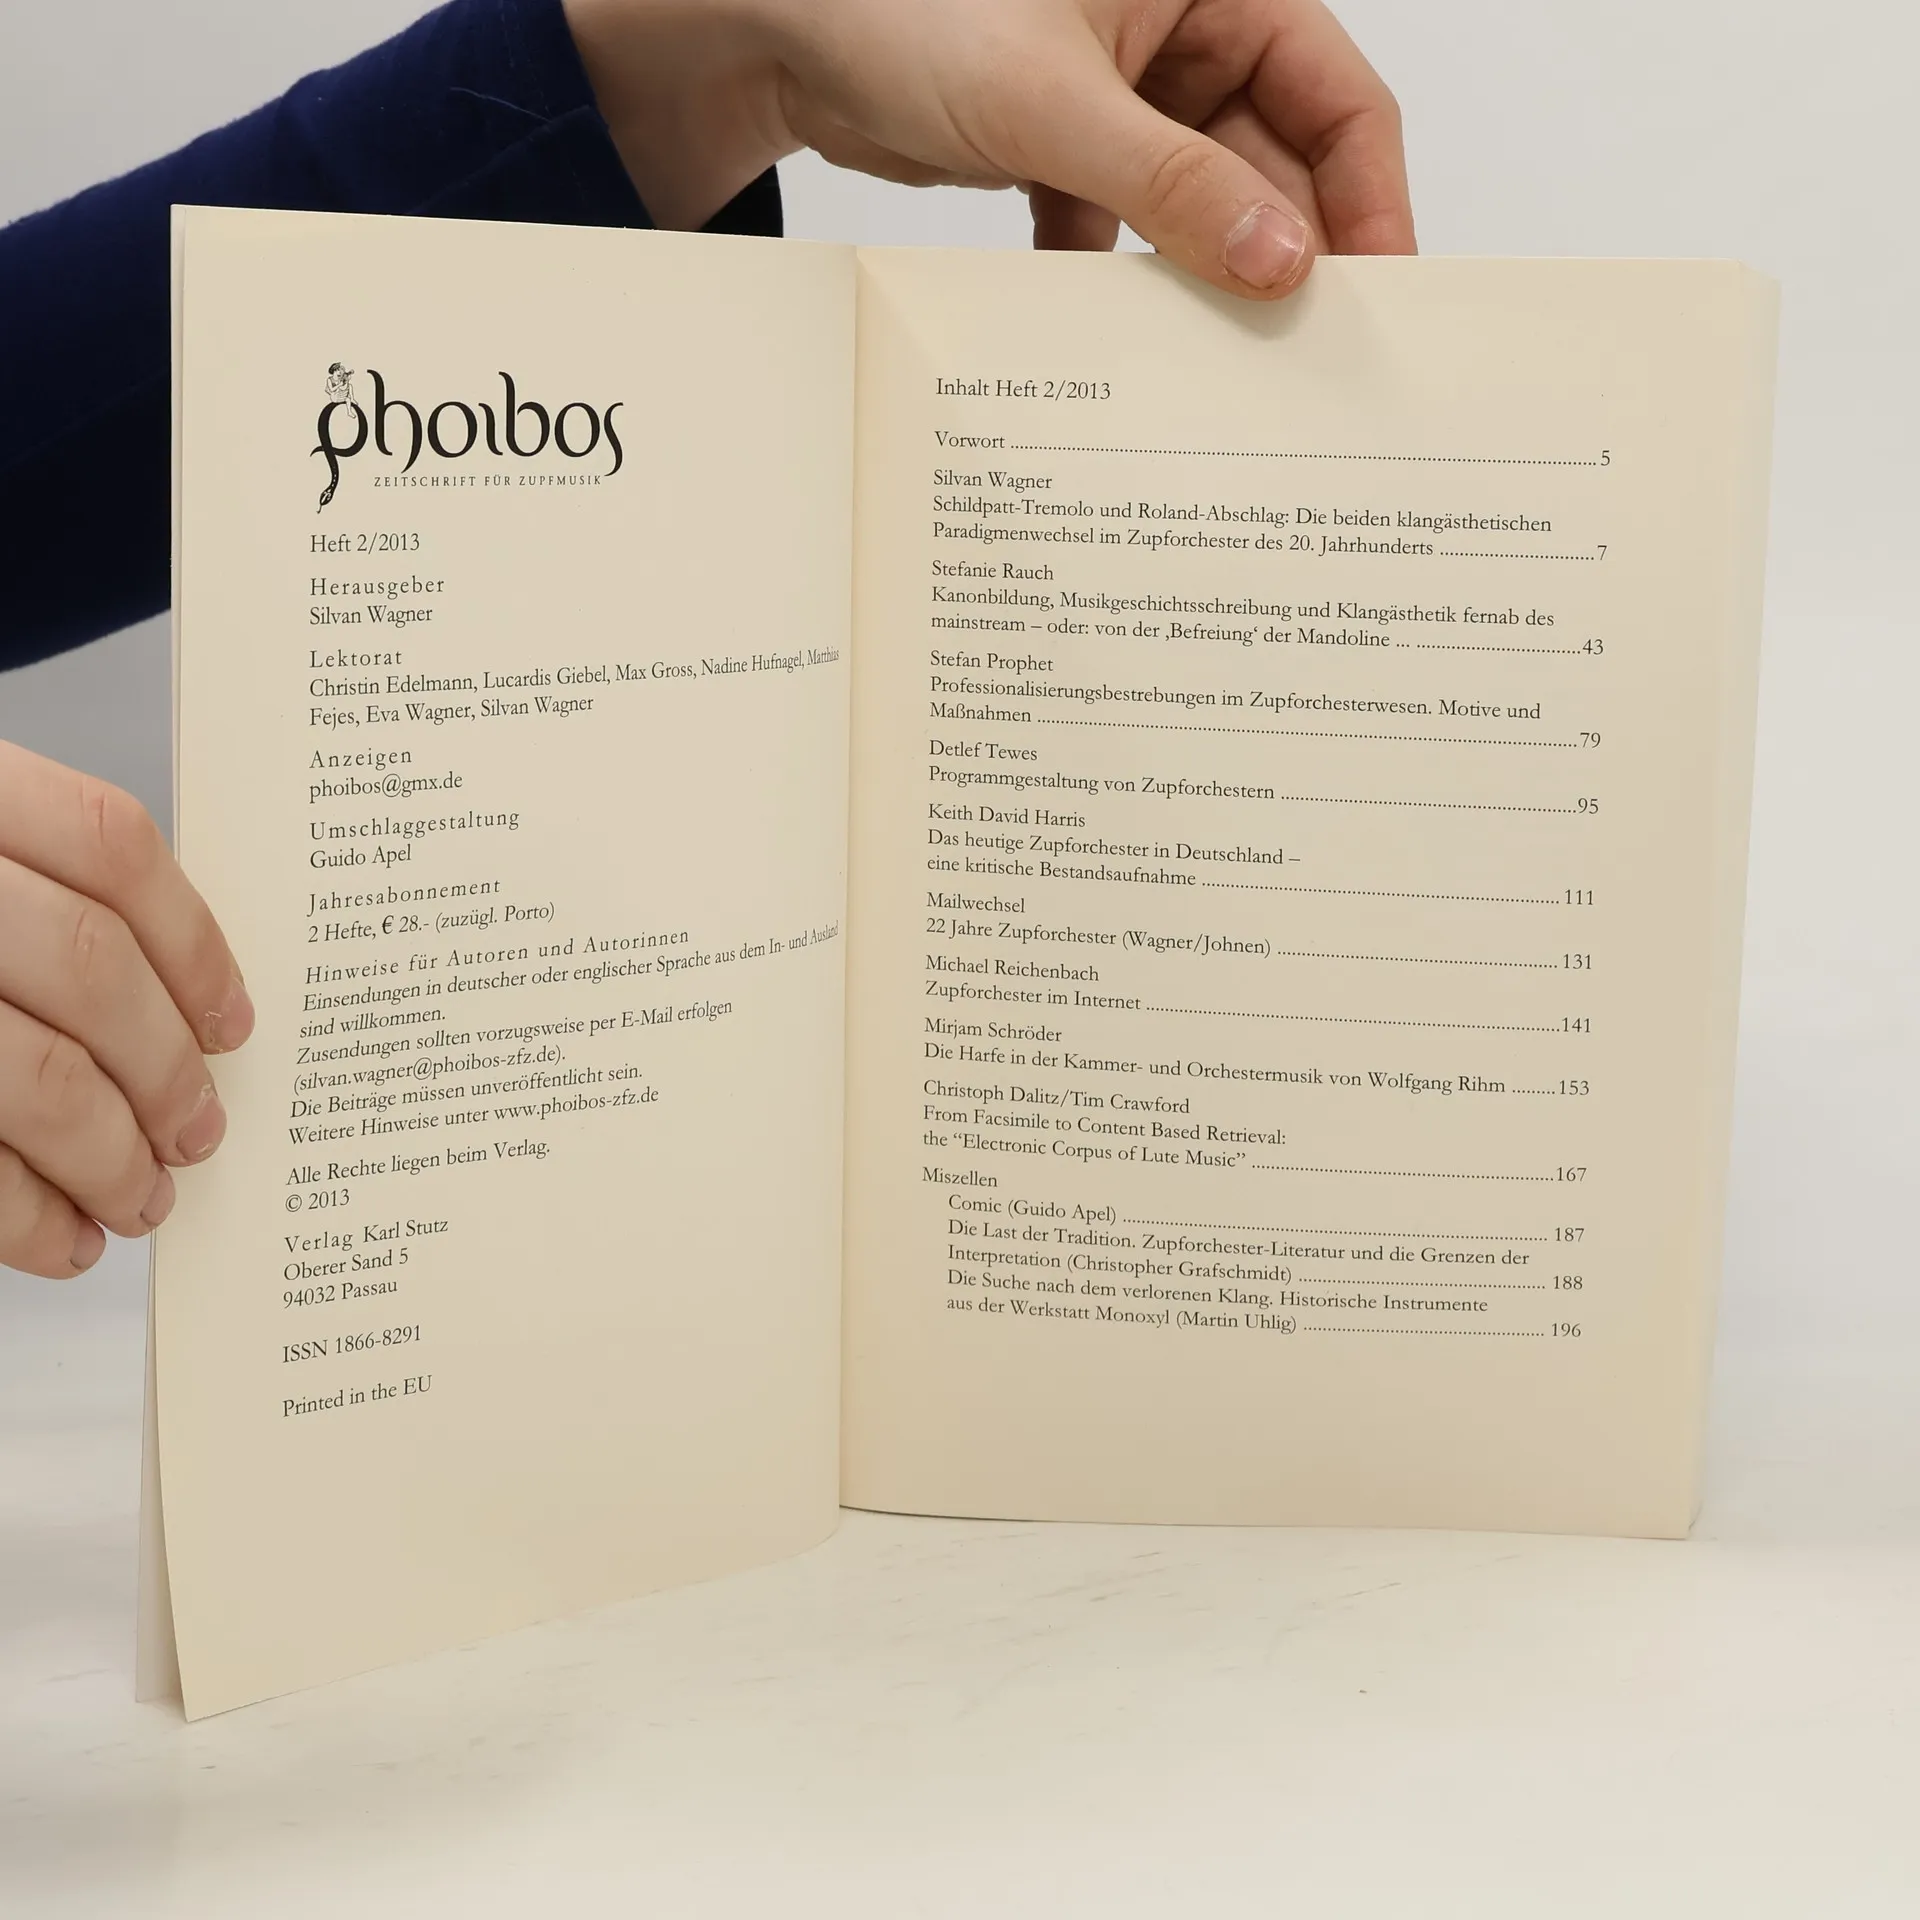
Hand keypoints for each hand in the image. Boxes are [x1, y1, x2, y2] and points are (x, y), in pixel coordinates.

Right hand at [0, 744, 251, 1277]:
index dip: (192, 943)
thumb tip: (182, 1012)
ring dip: (111, 1156)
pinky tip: (63, 1241)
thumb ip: (24, 891)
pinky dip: (27, 1215)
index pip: (106, 845)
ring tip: (142, 1198)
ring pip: (37, 1073)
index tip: (232, 1023)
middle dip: (164, 1068)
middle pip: (88, 967)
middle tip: (199, 1132)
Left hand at [566, 0, 1412, 296]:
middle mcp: (1178, 36)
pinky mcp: (1067, 152)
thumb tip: (1281, 262)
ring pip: (1200, 205)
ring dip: (1202, 278)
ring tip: (1222, 364)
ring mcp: (1122, 100)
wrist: (773, 33)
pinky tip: (1118, 338)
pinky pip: (1125, 229)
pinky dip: (1120, 281)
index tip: (1377, 288)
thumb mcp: (1054, 102)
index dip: (1366, 194)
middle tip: (1304, 355)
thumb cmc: (899, 6)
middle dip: (1285, 252)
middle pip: (1274, 161)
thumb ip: (1173, 186)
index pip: (1334, 92)